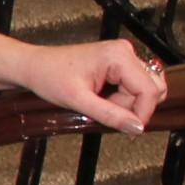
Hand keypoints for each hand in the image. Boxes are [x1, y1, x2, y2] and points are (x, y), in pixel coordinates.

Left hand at [21, 38, 166, 136]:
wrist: (34, 66)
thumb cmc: (49, 77)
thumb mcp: (78, 101)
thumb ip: (110, 115)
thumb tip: (136, 128)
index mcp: (118, 56)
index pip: (149, 90)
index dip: (143, 114)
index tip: (130, 131)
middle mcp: (125, 52)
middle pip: (150, 89)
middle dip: (131, 107)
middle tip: (103, 111)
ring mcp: (123, 56)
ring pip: (143, 89)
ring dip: (125, 104)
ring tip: (98, 103)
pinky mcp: (119, 63)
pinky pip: (133, 86)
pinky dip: (121, 98)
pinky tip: (101, 98)